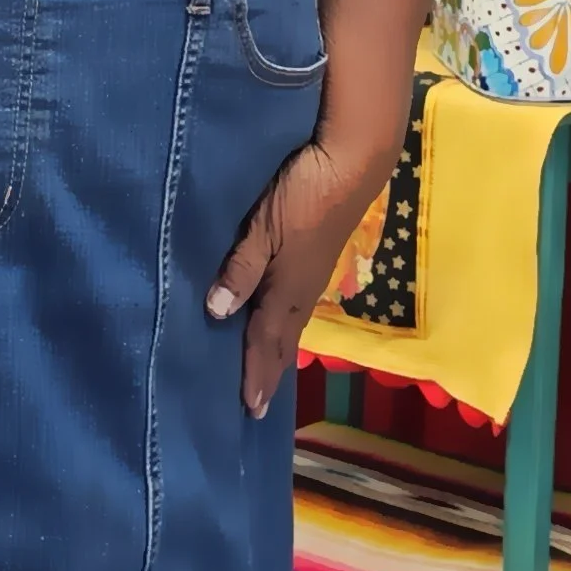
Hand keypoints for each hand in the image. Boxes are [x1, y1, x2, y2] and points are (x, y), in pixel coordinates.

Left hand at [207, 136, 389, 418]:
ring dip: (277, 353)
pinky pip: (297, 308)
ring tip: (266, 375)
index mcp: (287, 289)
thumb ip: (241, 268)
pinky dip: (285, 328)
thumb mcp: (264, 227)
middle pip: (283, 341)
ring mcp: (313, 275)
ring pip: (291, 325)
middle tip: (257, 407)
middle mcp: (302, 290)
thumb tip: (218, 312)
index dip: (256, 374)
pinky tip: (279, 324)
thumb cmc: (304, 191)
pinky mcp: (317, 260)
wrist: (352, 161)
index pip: (266, 341)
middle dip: (269, 373)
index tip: (250, 409)